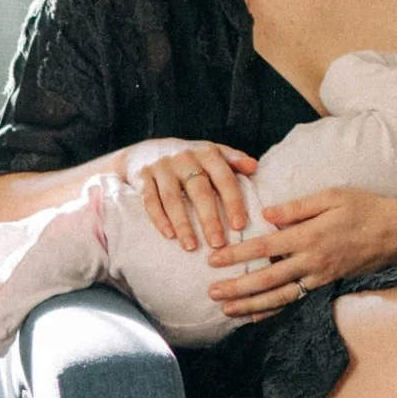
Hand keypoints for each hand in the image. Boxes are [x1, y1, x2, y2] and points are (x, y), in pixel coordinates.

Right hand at [123, 138, 255, 251]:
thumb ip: (233, 160)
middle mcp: (184, 157)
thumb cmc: (189, 159)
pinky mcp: (142, 176)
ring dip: (183, 224)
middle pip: (199, 190)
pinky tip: (169, 236)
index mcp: (207, 152)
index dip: (232, 202)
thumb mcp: (211, 154)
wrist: (146, 151)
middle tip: (218, 244)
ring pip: (172, 198)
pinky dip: (159, 219)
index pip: (224, 178)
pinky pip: (150, 200)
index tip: (239, 226)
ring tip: (192, 247)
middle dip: (209, 219)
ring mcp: (161, 166)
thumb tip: (254, 166)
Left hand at [204, 188, 396, 319]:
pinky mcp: (325, 284)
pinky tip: (255, 316)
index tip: (213, 259)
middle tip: (210, 292)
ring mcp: (318, 277)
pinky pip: (294, 300)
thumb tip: (267, 214)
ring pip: (278, 296)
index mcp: (309, 236)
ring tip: (226, 310)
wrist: (396, 234)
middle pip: (266, 279)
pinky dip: (273, 310)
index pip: (264, 247)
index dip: (237, 255)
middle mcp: (311, 261)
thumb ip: (298, 207)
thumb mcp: (333, 196)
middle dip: (236, 287)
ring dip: (250, 304)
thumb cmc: (365, 209)